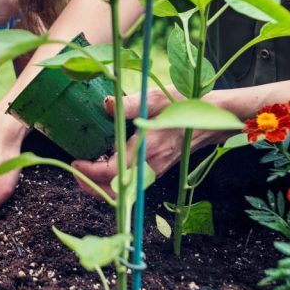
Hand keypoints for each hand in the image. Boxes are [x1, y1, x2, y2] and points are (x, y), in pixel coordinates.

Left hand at [71, 88, 227, 197]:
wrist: (213, 116)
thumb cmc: (185, 105)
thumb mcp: (155, 98)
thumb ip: (129, 104)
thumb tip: (106, 105)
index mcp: (146, 150)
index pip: (112, 172)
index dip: (90, 172)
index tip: (76, 162)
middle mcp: (150, 166)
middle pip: (116, 190)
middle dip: (92, 186)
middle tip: (76, 172)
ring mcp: (155, 170)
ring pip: (124, 190)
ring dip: (103, 185)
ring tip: (86, 171)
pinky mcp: (158, 169)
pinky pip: (133, 183)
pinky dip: (116, 181)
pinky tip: (106, 165)